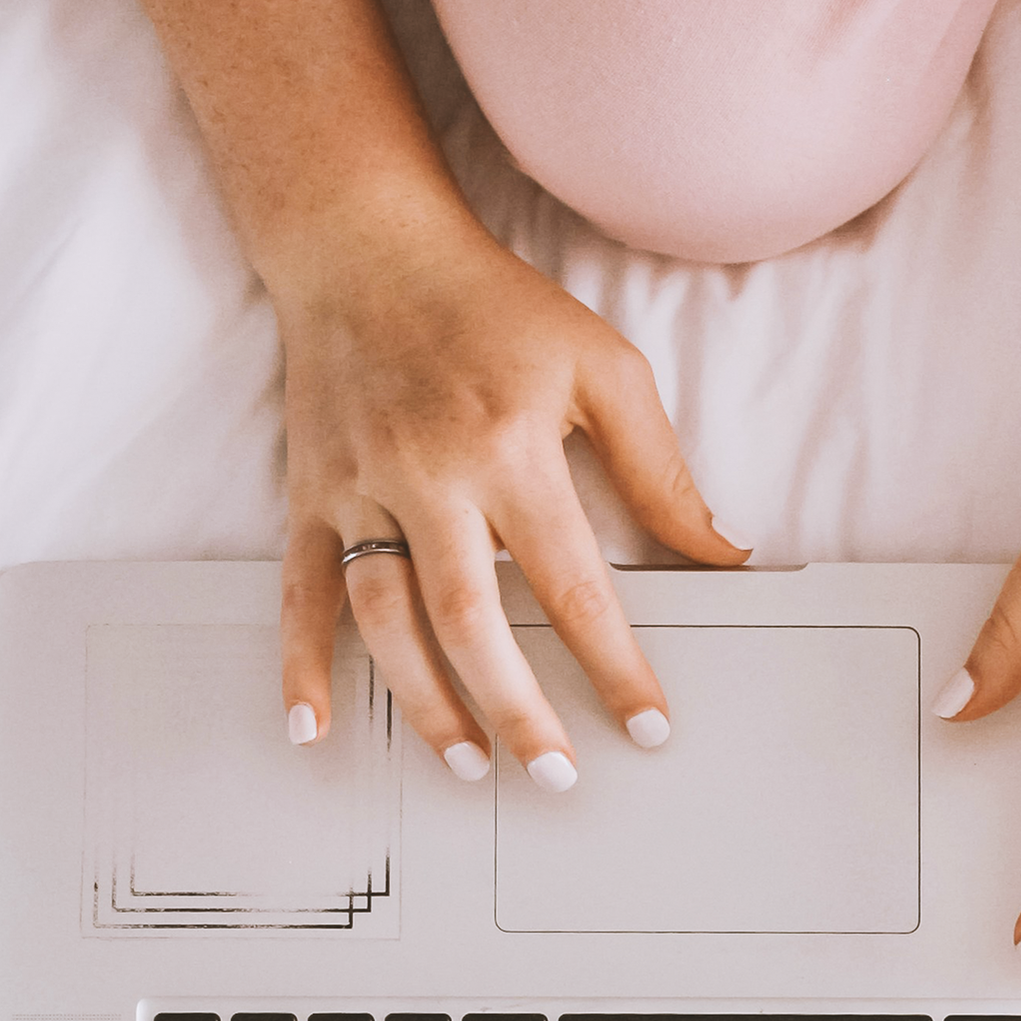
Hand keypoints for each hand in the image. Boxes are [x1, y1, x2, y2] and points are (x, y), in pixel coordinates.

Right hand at [275, 201, 746, 780]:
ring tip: (470, 764)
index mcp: (511, 448)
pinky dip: (299, 663)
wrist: (365, 243)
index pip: (573, 584)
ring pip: (387, 619)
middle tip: (558, 776)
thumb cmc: (493, 307)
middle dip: (518, 710)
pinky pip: (299, 590)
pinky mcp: (311, 493)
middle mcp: (429, 475)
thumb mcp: (603, 367)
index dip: (614, 665)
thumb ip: (661, 471)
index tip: (647, 726)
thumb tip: (721, 556)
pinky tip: (314, 726)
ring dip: (425, 703)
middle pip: (473, 621)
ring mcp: (360, 488)